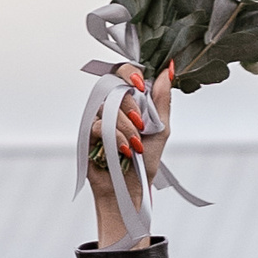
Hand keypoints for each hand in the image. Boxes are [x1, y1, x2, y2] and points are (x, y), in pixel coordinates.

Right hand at [85, 62, 173, 248]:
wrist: (131, 188)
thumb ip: (163, 98)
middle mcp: (112, 106)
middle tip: (141, 125)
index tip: (141, 85)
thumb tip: (169, 69)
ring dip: (126, 126)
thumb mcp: (161, 127)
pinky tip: (123, 150)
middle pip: (114, 84)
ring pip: (108, 106)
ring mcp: (98, 118)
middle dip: (131, 104)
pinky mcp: (88, 133)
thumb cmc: (145, 161)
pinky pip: (99, 124)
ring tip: (135, 145)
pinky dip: (115, 138)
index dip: (131, 73)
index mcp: (130, 100)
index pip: (125, 72)